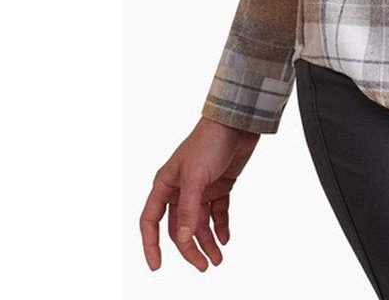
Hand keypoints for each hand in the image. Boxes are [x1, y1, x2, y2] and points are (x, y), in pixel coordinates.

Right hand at [139, 117, 260, 270]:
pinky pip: (218, 212)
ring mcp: (201, 188)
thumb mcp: (196, 176)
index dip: (151, 244)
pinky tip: (226, 239)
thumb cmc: (210, 141)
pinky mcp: (220, 185)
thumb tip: (183, 239)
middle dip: (189, 248)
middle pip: (179, 227)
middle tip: (204, 266)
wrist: (238, 122)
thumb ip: (188, 208)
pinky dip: (221, 226)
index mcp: (166, 184)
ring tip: (218, 259)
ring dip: (207, 242)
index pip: (151, 220)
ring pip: (199, 223)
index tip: (157, 266)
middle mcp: (181, 189)